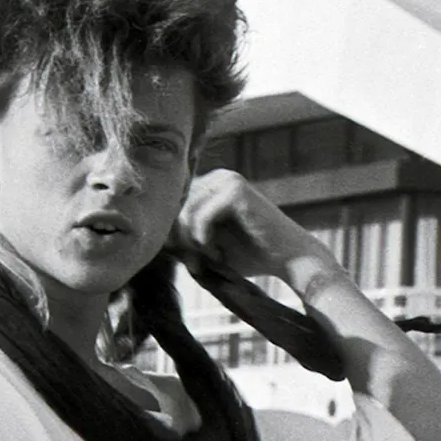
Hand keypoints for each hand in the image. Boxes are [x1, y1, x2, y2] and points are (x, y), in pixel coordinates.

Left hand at [174, 170, 341, 293]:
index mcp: (209, 185)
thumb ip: (183, 238)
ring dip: (192, 243)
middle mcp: (217, 177)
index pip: (173, 205)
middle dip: (180, 240)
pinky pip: (199, 216)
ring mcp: (227, 180)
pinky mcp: (236, 191)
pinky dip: (203, 240)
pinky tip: (217, 254)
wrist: (288, 259)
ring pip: (184, 212)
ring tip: (210, 259)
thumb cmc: (250, 256)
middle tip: (199, 264)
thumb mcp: (207, 246)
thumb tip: (152, 236)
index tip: (191, 261)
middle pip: (175, 207)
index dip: (174, 235)